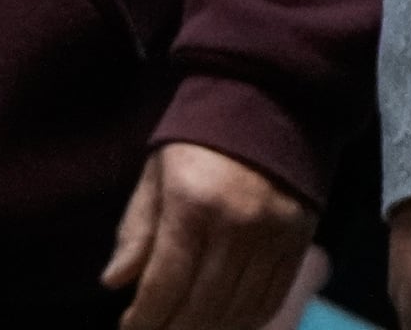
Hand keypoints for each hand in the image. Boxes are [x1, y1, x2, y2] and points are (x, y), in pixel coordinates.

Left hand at [102, 141, 316, 329]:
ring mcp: (272, 237)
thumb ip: (137, 230)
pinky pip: (271, 299)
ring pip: (238, 311)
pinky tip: (224, 322)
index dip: (145, 319)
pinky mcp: (298, 242)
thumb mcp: (156, 174)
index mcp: (192, 204)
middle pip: (202, 307)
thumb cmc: (198, 140)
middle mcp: (236, 225)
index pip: (165, 284)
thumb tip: (113, 283)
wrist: (267, 102)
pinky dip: (246, 320)